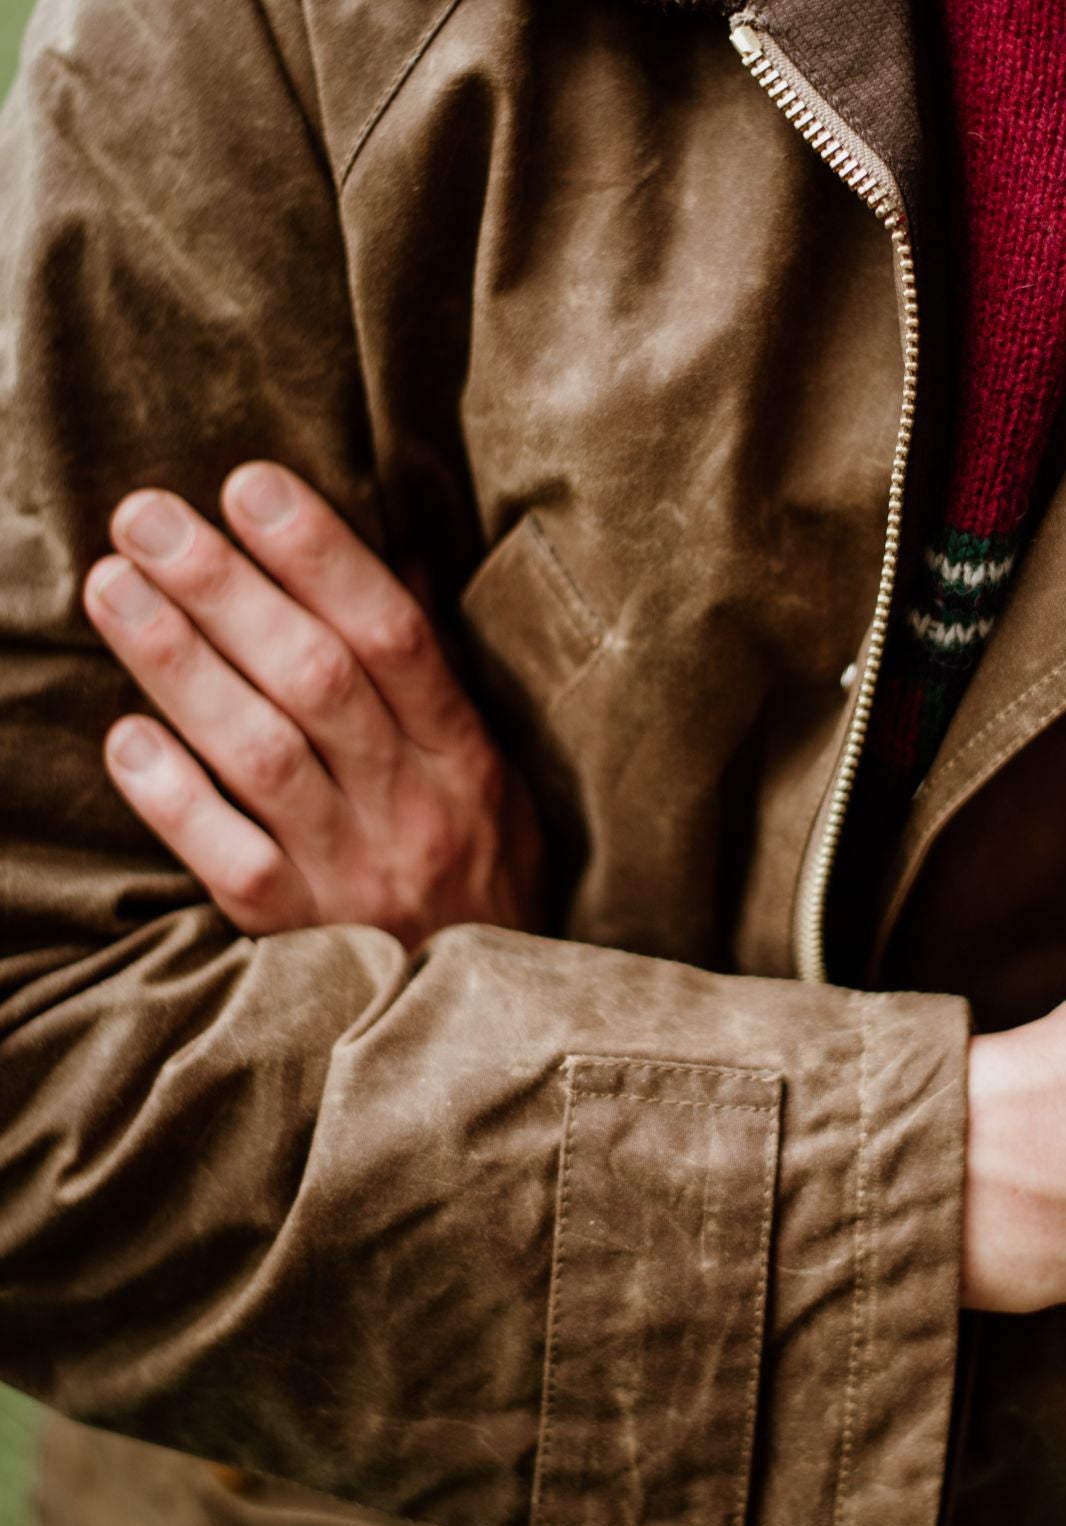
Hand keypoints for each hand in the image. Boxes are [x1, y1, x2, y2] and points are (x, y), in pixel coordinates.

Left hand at [83, 463, 543, 944]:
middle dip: (227, 587)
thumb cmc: (481, 883)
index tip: (250, 485)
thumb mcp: (491, 778)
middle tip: (147, 516)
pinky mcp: (300, 939)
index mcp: (469, 759)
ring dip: (181, 663)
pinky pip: (232, 861)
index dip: (321, 555)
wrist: (488, 1039)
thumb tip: (396, 557)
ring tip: (113, 588)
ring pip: (262, 753)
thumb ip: (438, 677)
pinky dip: (176, 796)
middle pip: (317, 678)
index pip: (396, 635)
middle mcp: (416, 809)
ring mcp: (356, 877)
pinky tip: (123, 736)